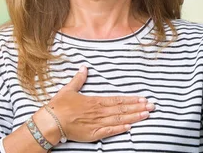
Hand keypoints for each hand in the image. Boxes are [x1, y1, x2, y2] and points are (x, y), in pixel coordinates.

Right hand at [38, 66, 154, 142]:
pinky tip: (130, 127)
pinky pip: (109, 131)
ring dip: (134, 117)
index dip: (132, 99)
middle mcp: (99, 111)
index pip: (118, 99)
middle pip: (122, 109)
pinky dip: (119, 129)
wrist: (50, 121)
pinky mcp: (93, 134)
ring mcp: (97, 123)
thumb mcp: (69, 89)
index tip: (144, 99)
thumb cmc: (59, 106)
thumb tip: (84, 67)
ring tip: (147, 115)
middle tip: (152, 106)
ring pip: (119, 119)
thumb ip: (79, 79)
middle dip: (139, 107)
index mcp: (95, 101)